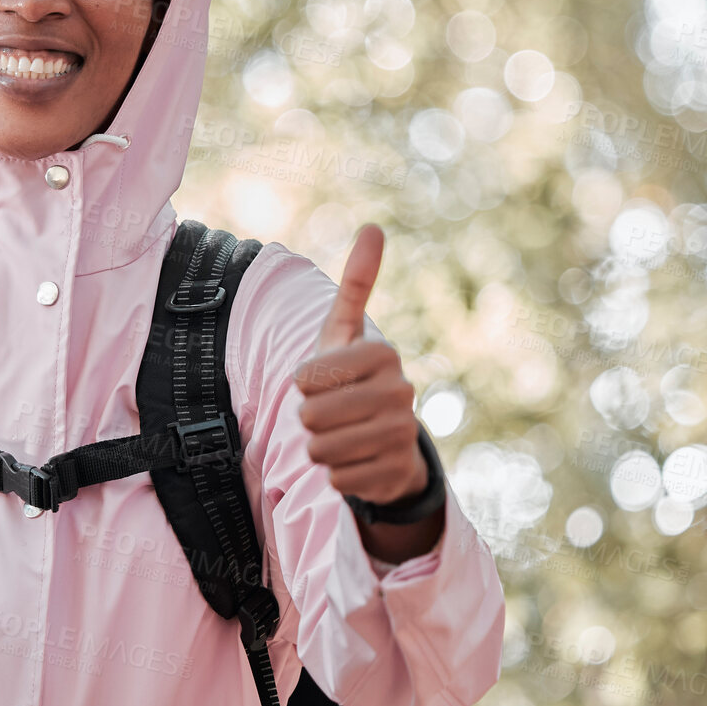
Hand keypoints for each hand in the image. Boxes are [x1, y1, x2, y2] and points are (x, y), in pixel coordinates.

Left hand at [292, 224, 426, 506]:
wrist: (387, 440)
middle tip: (330, 413)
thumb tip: (373, 227)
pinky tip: (356, 462)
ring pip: (320, 450)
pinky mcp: (396, 473)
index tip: (322, 380)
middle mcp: (401, 392)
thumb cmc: (352, 379)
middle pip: (311, 417)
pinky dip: (336, 474)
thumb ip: (356, 285)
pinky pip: (336, 478)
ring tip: (341, 436)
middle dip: (308, 419)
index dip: (303, 383)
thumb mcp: (344, 332)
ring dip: (319, 447)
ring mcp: (403, 434)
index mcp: (383, 354)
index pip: (306, 378)